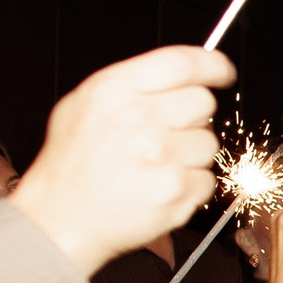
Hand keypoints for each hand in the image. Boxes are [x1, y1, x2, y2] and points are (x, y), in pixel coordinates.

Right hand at [9, 48, 235, 275]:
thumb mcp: (83, 105)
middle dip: (192, 117)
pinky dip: (189, 186)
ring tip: (154, 165)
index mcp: (115, 91)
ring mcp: (162, 156)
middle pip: (203, 102)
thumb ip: (133, 85)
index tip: (222, 72)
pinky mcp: (178, 189)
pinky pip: (207, 179)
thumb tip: (184, 74)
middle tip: (167, 133)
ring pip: (208, 143)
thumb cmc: (71, 164)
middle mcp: (141, 119)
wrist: (61, 219)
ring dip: (190, 155)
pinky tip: (159, 186)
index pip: (182, 63)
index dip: (212, 65)